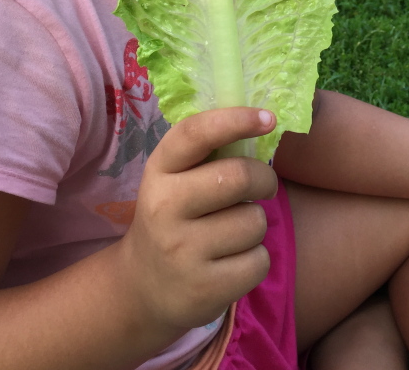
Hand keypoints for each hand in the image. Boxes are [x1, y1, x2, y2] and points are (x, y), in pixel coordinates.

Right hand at [121, 108, 277, 332]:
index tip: (267, 118)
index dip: (235, 120)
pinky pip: (258, 261)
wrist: (141, 287)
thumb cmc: (172, 218)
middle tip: (263, 186)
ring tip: (233, 233)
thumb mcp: (173, 180)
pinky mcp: (204, 289)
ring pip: (254, 222)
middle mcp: (165, 207)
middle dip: (264, 179)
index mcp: (159, 171)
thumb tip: (261, 121)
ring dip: (256, 224)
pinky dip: (255, 259)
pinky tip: (232, 262)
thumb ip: (207, 154)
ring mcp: (183, 251)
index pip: (196, 134)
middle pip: (237, 177)